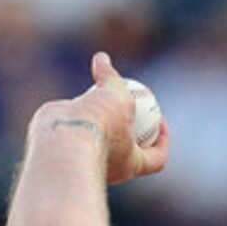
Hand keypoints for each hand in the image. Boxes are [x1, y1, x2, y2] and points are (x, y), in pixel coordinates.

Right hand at [54, 50, 168, 185]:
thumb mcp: (116, 95)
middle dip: (133, 130)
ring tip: (102, 95)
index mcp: (131, 164)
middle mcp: (111, 166)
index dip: (163, 142)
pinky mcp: (71, 149)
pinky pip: (82, 131)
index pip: (156, 160)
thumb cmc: (100, 124)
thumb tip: (101, 58)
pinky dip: (83, 117)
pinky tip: (79, 98)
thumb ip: (111, 77)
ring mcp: (90, 158)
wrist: (63, 140)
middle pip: (129, 150)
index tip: (160, 121)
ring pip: (102, 139)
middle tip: (130, 103)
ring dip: (104, 121)